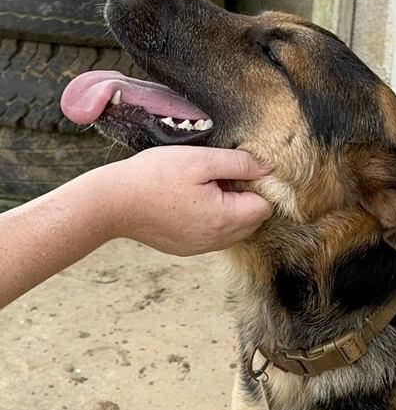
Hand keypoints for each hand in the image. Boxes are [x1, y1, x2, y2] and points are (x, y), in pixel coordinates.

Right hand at [98, 145, 272, 254]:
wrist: (113, 203)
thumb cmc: (155, 176)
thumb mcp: (201, 160)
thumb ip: (239, 164)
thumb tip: (268, 168)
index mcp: (226, 219)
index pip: (265, 208)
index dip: (257, 186)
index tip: (237, 170)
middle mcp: (217, 241)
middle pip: (252, 221)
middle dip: (245, 198)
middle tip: (219, 176)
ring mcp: (201, 248)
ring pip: (233, 230)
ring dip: (228, 210)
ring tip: (203, 187)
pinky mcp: (186, 249)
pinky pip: (212, 236)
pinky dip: (210, 220)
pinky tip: (189, 202)